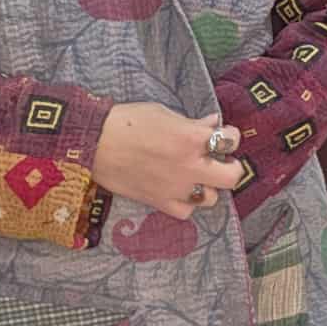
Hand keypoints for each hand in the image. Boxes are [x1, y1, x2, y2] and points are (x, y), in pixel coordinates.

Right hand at [93, 106, 242, 220]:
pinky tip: (179, 191)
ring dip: (207, 187)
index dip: (231, 136)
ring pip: (210, 198)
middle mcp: (189, 166)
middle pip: (231, 177)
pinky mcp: (159, 203)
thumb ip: (192, 123)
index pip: (230, 140)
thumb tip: (212, 123)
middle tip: (221, 162)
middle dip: (231, 168)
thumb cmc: (127, 122)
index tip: (224, 134)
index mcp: (192, 138)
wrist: (94, 143)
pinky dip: (186, 203)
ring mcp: (176, 188)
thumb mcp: (164, 113)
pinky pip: (186, 212)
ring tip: (197, 177)